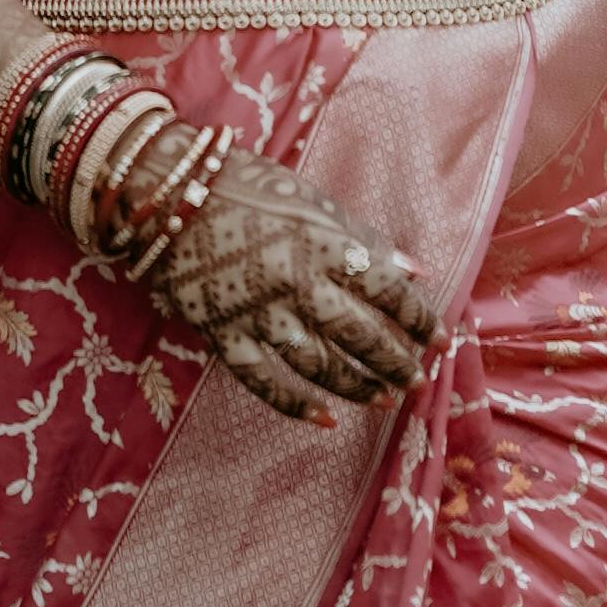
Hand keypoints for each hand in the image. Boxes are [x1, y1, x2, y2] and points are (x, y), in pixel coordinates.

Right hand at [146, 143, 440, 425]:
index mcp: (323, 242)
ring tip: (383, 401)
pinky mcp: (222, 334)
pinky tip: (323, 420)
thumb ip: (361, 237)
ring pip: (319, 365)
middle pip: (358, 335)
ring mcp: (258, 313)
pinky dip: (295, 405)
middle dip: (394, 363)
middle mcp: (296, 282)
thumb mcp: (310, 200)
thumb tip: (415, 271)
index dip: (419, 319)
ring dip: (356, 388)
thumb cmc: (245, 186)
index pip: (387, 289)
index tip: (441, 339)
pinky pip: (264, 381)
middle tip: (416, 381)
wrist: (165, 192)